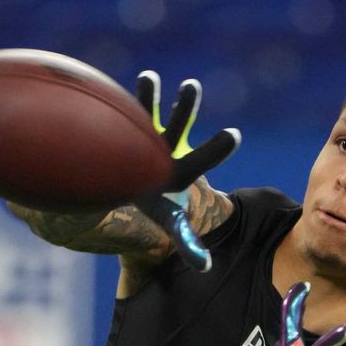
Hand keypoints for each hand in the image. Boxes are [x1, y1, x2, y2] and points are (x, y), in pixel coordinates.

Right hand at [135, 71, 240, 271]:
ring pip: (150, 112)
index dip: (218, 147)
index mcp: (182, 169)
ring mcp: (148, 135)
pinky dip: (120, 98)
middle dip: (184, 107)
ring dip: (150, 95)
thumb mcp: (171, 222)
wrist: (137, 182)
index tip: (235, 133)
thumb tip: (207, 269)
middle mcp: (168, 147)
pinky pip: (124, 110)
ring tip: (150, 77)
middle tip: (191, 86)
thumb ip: (188, 242)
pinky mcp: (127, 126)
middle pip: (179, 125)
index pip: (203, 158)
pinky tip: (110, 82)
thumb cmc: (155, 201)